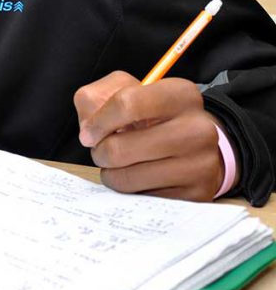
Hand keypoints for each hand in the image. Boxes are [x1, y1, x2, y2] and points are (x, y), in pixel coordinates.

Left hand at [74, 70, 226, 200]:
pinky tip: (140, 177)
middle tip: (105, 150)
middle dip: (101, 152)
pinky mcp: (197, 194)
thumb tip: (88, 128)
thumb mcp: (125, 91)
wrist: (197, 146)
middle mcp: (198, 128)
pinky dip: (131, 190)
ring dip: (112, 174)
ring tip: (121, 164)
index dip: (98, 122)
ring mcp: (201, 164)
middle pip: (120, 148)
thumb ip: (95, 98)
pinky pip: (142, 198)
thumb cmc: (154, 117)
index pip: (127, 104)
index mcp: (181, 95)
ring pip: (127, 178)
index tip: (89, 133)